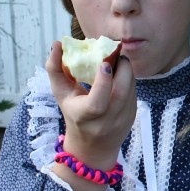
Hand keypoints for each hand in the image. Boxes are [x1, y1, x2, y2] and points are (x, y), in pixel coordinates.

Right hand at [45, 41, 136, 190]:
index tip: (105, 63)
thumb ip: (55, 69)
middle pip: (121, 92)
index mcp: (85, 117)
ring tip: (117, 60)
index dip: (103, 82)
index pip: (97, 102)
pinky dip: (129, 79)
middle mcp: (106, 121)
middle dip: (122, 68)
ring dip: (126, 71)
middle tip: (115, 53)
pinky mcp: (133, 115)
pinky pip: (134, 92)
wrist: (93, 146)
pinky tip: (121, 73)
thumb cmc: (73, 114)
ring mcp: (123, 119)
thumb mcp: (61, 94)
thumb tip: (57, 44)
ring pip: (130, 89)